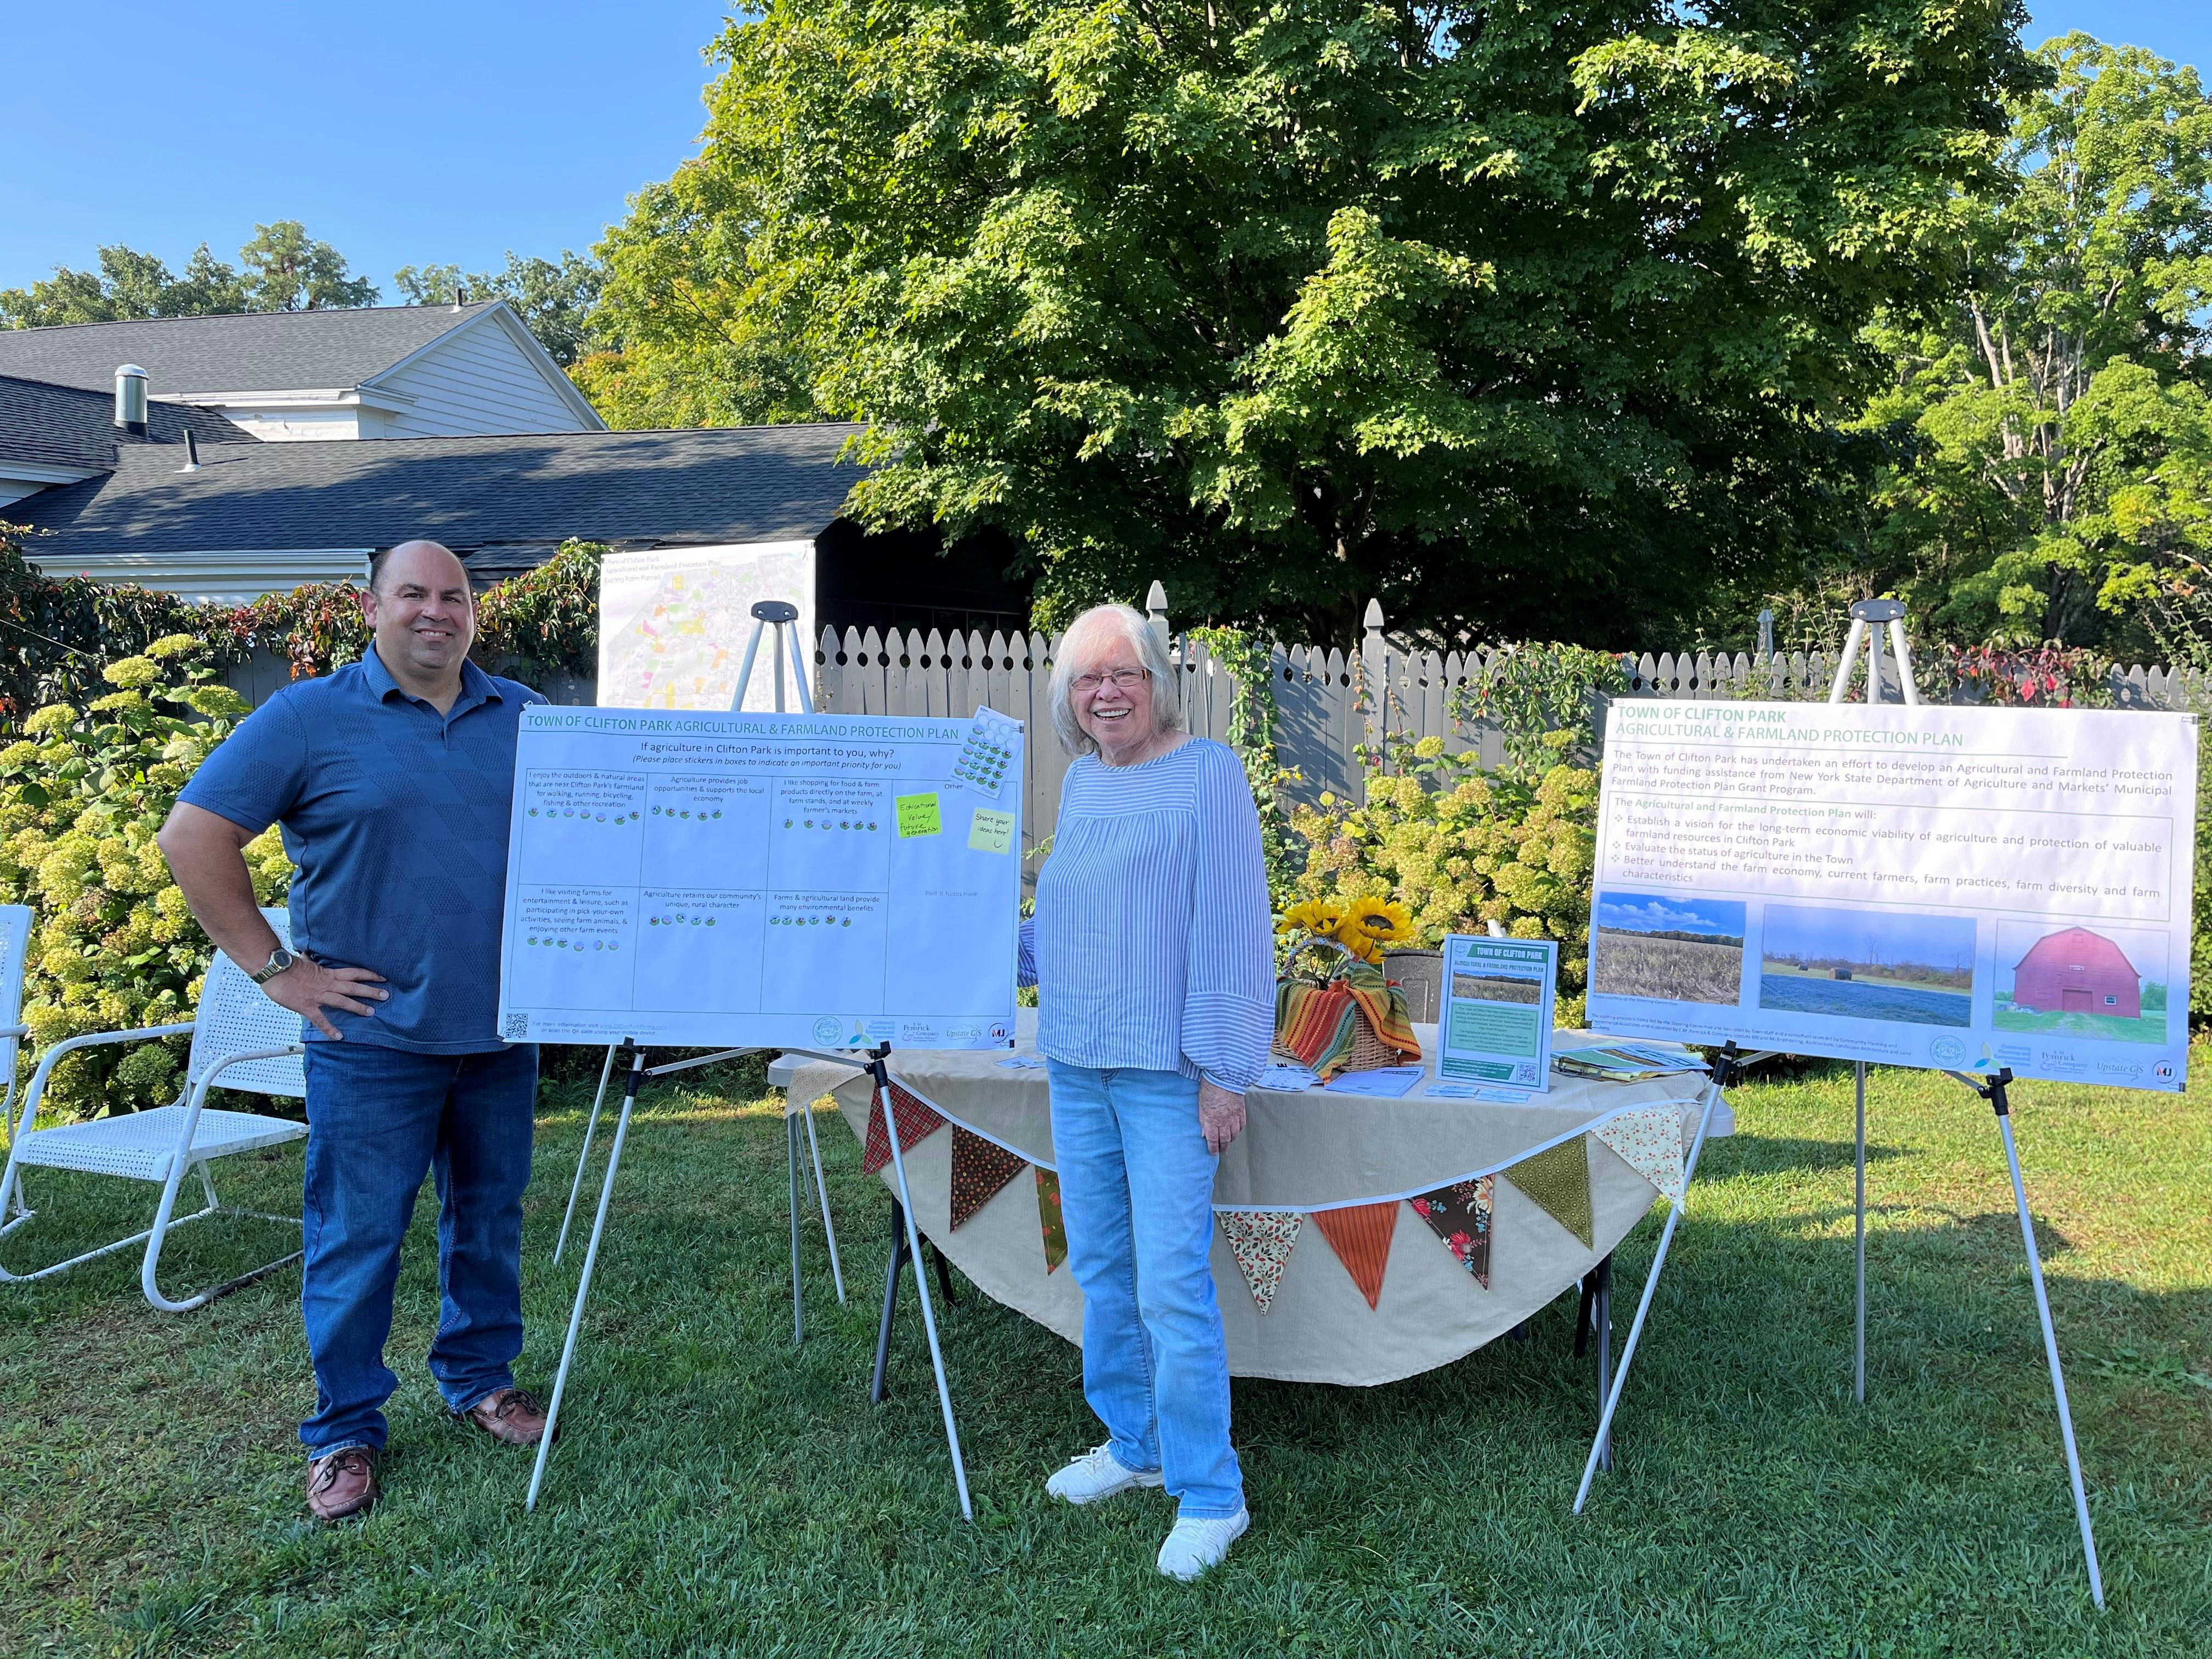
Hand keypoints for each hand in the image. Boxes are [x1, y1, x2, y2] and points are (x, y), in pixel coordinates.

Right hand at [262, 959, 387, 1039]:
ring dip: (357, 1007)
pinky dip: (329, 1029)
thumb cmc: (287, 966)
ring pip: (342, 1001)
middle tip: (385, 995)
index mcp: (328, 973)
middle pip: (353, 987)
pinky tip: (339, 1036)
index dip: (369, 975)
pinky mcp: (308, 1007)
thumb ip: (309, 962)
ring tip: (372, 1013)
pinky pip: (321, 1019)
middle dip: (370, 991)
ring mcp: (319, 996)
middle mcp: (327, 984)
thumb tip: (306, 955)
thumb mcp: (303, 962)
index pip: (353, 973)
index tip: (382, 977)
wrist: (274, 970)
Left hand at [1198, 1080, 1245, 1154]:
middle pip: (1225, 1139)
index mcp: (1212, 1121)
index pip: (1213, 1140)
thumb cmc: (1210, 1088)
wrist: (1225, 1077)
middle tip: (1222, 1151)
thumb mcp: (1201, 1105)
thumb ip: (1203, 1120)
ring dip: (1231, 1140)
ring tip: (1229, 1142)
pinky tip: (1237, 1131)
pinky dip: (1239, 1130)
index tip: (1212, 1152)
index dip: (1213, 1148)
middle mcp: (1224, 1122)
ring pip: (1234, 1134)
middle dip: (1223, 1147)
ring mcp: (1234, 1117)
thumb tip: (1204, 1133)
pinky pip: (1242, 1124)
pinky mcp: (1241, 1110)